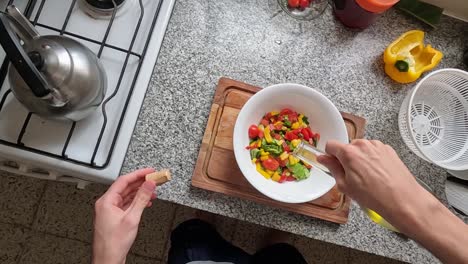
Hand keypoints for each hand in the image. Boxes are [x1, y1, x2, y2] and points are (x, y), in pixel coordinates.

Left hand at [93, 168, 156, 263]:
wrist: (108, 259)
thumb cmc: (113, 243)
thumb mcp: (132, 218)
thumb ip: (141, 199)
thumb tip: (148, 184)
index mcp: (106, 201)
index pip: (124, 180)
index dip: (138, 174)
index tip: (150, 171)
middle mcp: (106, 204)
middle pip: (125, 187)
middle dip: (141, 183)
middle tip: (154, 179)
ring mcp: (110, 211)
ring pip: (127, 196)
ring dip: (140, 192)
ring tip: (153, 190)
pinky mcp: (114, 218)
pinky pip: (126, 204)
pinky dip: (137, 201)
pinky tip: (145, 202)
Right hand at [318, 140, 467, 263]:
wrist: (402, 200)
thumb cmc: (375, 196)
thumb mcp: (345, 186)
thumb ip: (332, 168)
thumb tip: (323, 159)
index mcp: (349, 153)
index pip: (331, 145)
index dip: (330, 155)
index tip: (332, 163)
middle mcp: (363, 145)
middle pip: (347, 147)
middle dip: (347, 158)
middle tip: (352, 176)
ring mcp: (377, 146)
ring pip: (361, 149)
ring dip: (360, 158)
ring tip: (367, 177)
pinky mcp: (388, 150)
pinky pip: (374, 151)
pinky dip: (373, 159)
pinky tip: (377, 174)